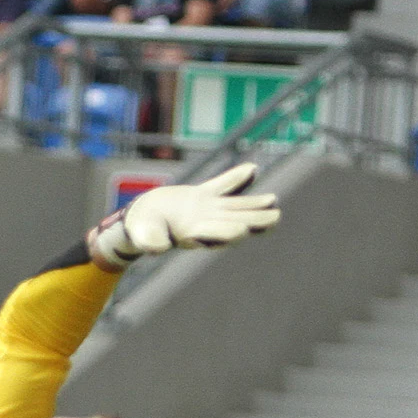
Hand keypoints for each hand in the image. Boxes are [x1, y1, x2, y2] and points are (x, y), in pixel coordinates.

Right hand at [88, 162, 278, 270]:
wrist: (142, 220)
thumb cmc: (142, 231)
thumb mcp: (143, 237)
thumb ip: (150, 241)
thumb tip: (156, 248)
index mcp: (191, 236)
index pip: (212, 235)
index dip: (226, 233)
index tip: (242, 230)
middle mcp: (204, 224)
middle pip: (233, 222)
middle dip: (254, 221)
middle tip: (275, 219)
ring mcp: (206, 210)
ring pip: (234, 206)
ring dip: (254, 204)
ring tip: (273, 201)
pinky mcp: (202, 196)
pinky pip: (222, 185)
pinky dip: (236, 178)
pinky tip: (253, 169)